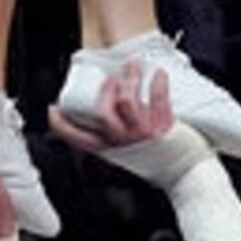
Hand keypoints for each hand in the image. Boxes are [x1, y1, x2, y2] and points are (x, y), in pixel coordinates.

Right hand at [52, 65, 214, 187]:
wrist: (186, 174)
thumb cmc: (157, 160)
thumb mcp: (127, 151)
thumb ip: (114, 134)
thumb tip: (107, 102)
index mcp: (109, 149)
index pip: (78, 139)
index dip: (62, 125)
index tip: (54, 110)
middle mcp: (122, 142)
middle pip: (103, 113)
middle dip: (105, 89)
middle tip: (112, 79)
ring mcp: (142, 136)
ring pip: (129, 102)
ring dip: (130, 79)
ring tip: (134, 66)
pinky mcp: (162, 129)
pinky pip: (158, 100)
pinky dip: (158, 84)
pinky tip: (159, 74)